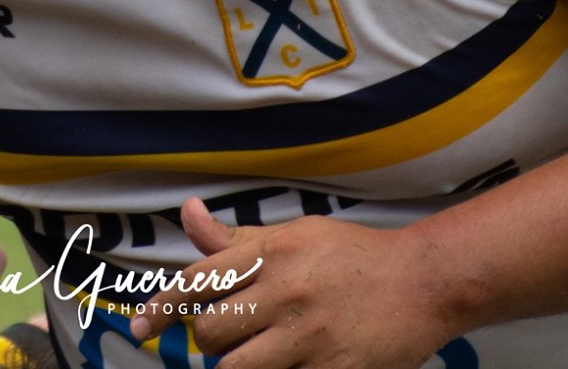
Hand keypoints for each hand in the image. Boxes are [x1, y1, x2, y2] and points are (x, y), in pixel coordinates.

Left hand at [127, 199, 454, 368]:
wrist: (425, 281)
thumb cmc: (354, 257)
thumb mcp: (295, 234)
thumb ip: (237, 237)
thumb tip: (187, 213)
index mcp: (272, 253)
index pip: (198, 281)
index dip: (161, 308)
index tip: (141, 328)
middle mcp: (285, 292)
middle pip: (211, 333)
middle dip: (212, 341)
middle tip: (235, 336)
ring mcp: (309, 336)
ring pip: (236, 368)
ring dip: (238, 367)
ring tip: (260, 354)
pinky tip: (293, 363)